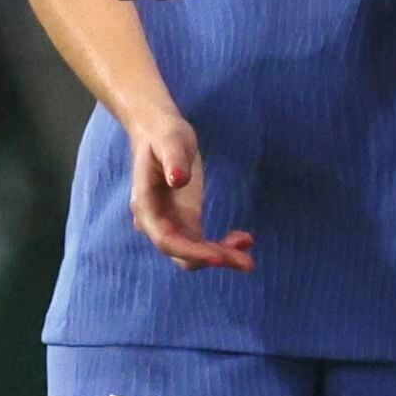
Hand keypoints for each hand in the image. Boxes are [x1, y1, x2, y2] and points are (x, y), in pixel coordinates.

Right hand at [123, 109, 255, 272]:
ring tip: (249, 250)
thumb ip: (173, 158)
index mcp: (146, 206)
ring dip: (220, 256)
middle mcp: (155, 222)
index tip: (218, 257)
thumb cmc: (164, 135)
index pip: (166, 239)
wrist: (158, 133)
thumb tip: (178, 179)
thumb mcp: (170, 140)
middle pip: (181, 253)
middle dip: (213, 258)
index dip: (191, 251)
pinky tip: (244, 240)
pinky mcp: (184, 220)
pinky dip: (221, 246)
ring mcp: (169, 223)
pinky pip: (200, 244)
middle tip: (248, 262)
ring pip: (192, 253)